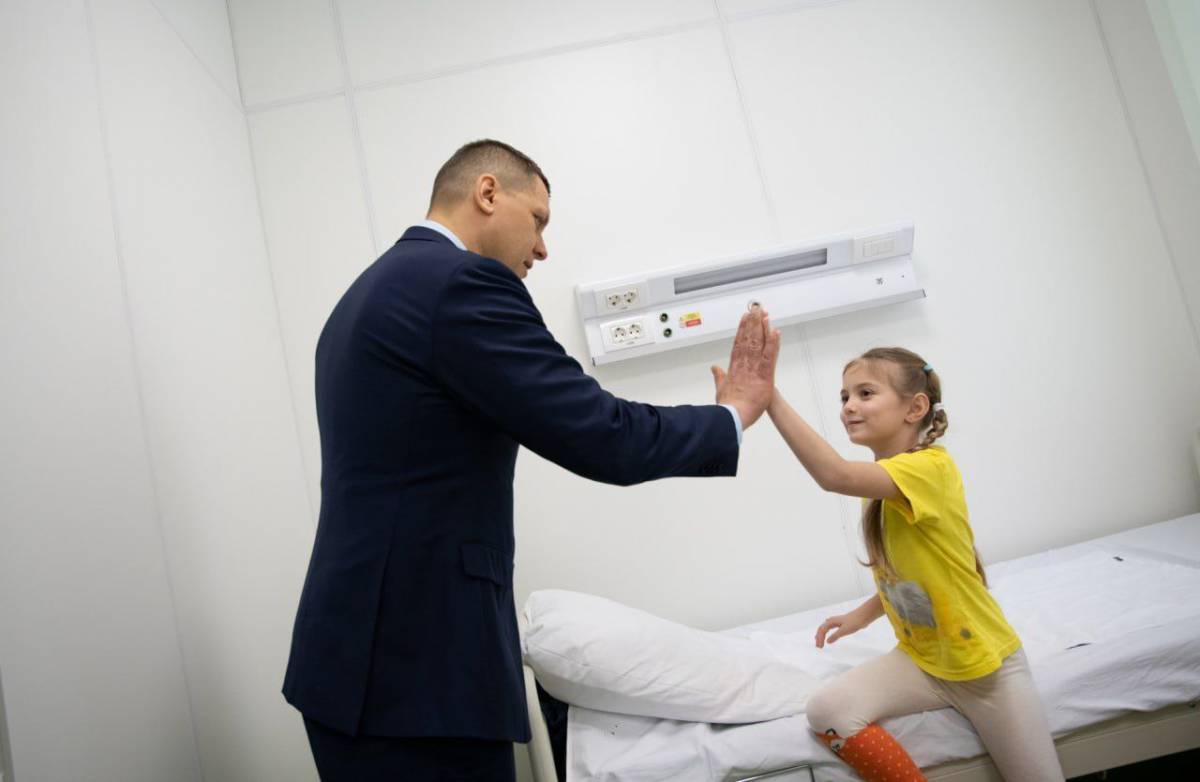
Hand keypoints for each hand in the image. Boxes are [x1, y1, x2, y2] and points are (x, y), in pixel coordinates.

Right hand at [711, 305, 780, 429]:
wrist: (733, 416)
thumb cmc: (728, 407)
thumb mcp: (720, 389)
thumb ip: (718, 376)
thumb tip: (714, 368)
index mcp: (734, 367)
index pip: (739, 343)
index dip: (742, 329)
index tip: (745, 318)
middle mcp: (744, 364)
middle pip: (748, 338)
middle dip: (753, 322)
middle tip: (757, 308)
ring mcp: (754, 368)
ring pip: (758, 343)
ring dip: (762, 327)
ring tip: (764, 314)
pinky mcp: (765, 375)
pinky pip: (770, 356)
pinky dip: (773, 343)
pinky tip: (775, 332)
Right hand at [815, 612, 865, 648]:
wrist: (863, 616)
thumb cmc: (854, 622)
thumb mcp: (844, 630)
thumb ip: (835, 636)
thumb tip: (827, 641)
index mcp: (831, 622)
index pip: (822, 630)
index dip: (819, 638)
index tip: (820, 647)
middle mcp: (832, 621)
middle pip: (822, 628)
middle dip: (819, 637)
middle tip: (818, 646)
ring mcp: (836, 621)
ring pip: (826, 628)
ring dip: (822, 634)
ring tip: (819, 640)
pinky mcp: (841, 623)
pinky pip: (830, 628)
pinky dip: (827, 632)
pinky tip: (828, 633)